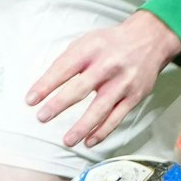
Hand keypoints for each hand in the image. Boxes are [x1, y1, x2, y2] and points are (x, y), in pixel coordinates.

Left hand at [26, 10, 180, 148]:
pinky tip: (89, 141)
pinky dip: (103, 131)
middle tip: (42, 117)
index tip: (30, 100)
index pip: (64, 68)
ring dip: (82, 126)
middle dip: (59, 104)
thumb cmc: (111, 43)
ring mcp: (123, 82)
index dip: (46, 85)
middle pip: (81, 88)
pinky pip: (117, 117)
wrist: (150, 39)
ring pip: (100, 108)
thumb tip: (45, 86)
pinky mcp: (135, 96)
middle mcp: (108, 65)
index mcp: (91, 49)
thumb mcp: (87, 41)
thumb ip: (68, 60)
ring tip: (66, 140)